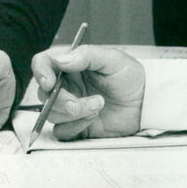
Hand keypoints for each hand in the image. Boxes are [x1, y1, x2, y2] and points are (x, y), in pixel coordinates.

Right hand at [30, 45, 144, 140]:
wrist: (146, 104)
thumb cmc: (131, 78)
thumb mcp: (114, 59)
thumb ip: (87, 56)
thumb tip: (61, 60)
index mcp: (72, 65)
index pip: (44, 63)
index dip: (40, 72)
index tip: (50, 82)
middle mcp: (67, 85)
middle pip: (44, 93)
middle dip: (60, 100)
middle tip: (78, 102)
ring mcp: (70, 107)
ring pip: (51, 113)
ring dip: (73, 112)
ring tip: (98, 105)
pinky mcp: (76, 127)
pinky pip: (61, 131)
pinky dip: (75, 127)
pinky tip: (92, 120)